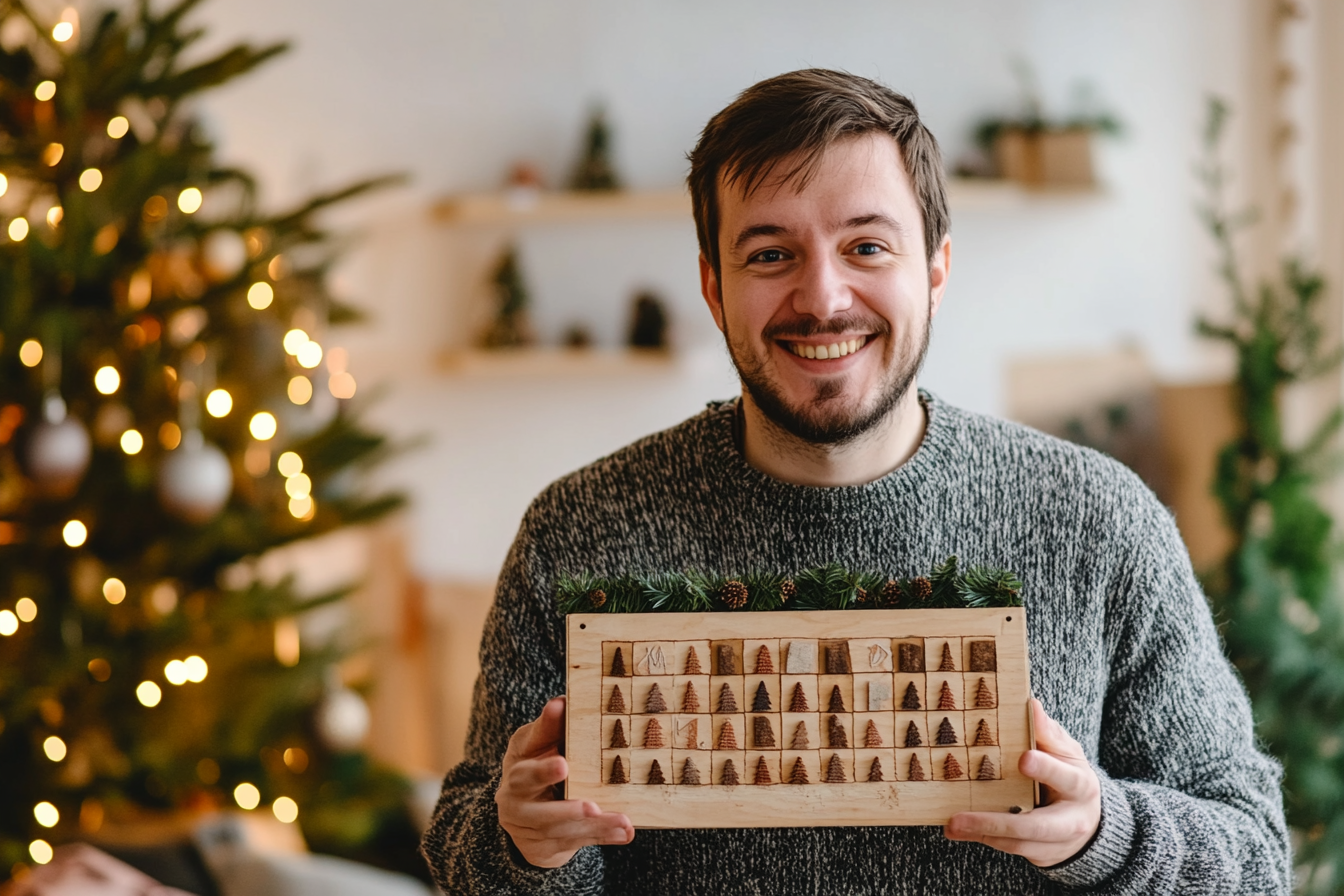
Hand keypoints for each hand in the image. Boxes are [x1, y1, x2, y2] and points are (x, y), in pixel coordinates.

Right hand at [496, 696, 633, 867]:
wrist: (520, 808)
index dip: (542, 771)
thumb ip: (547, 728)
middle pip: (540, 814)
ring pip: (562, 833)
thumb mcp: (534, 744)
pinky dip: (602, 838)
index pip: (525, 774)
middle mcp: (518, 807)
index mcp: (516, 776)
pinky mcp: (547, 849)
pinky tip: (625, 832)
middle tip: (591, 807)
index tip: (564, 764)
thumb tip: (560, 702)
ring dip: (594, 828)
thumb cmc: (533, 763)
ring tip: (622, 821)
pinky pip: (576, 845)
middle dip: (566, 811)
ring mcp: (531, 832)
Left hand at [944, 698, 1100, 865]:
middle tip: (961, 817)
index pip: (1065, 778)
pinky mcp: (1041, 855)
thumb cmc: (1070, 776)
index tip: (1023, 758)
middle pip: (1036, 826)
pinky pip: (1010, 848)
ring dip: (982, 834)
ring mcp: (1055, 843)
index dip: (1045, 769)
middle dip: (998, 823)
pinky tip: (959, 830)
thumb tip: (1030, 705)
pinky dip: (984, 838)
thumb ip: (1049, 734)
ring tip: (952, 825)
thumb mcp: (1067, 753)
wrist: (1089, 820)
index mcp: (1080, 787)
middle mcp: (1071, 821)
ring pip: (1018, 843)